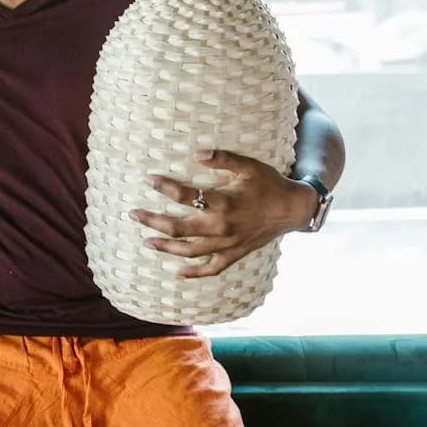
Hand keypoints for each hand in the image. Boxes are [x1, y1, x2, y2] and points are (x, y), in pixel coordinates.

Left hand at [129, 149, 316, 279]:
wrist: (292, 209)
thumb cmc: (269, 184)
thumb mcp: (248, 165)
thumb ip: (222, 158)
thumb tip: (197, 153)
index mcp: (223, 202)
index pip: (186, 196)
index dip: (165, 187)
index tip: (149, 180)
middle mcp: (221, 226)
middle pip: (179, 228)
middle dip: (153, 222)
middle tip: (134, 215)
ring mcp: (227, 243)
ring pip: (190, 251)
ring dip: (166, 248)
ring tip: (147, 241)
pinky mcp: (234, 254)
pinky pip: (211, 268)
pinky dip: (194, 273)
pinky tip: (177, 273)